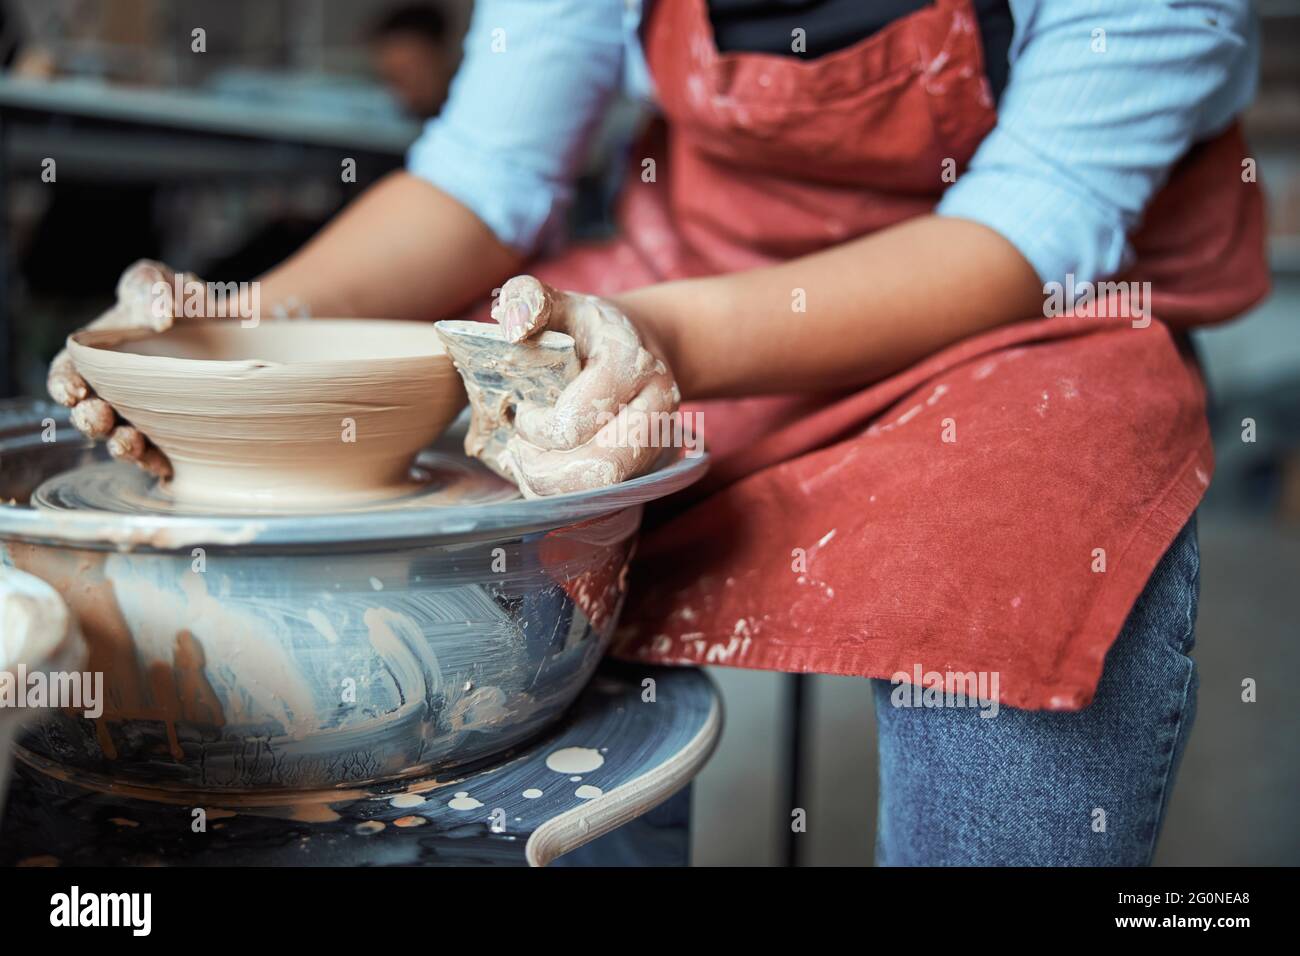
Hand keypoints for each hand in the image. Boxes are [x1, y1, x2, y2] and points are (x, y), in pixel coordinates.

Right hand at [47, 259, 202, 476]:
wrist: (223, 326)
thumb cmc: (177, 301)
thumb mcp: (160, 281)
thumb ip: (152, 288)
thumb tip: (161, 318)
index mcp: (93, 358)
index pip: (65, 375)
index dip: (63, 385)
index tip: (73, 389)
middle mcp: (111, 392)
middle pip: (87, 415)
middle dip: (90, 420)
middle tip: (100, 418)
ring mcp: (140, 415)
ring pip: (119, 440)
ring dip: (120, 445)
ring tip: (129, 443)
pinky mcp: (170, 433)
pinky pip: (158, 455)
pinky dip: (157, 462)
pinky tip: (164, 465)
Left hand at [489, 275, 680, 495]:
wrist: (647, 344)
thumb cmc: (592, 329)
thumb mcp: (563, 303)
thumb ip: (530, 300)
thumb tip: (511, 327)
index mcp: (631, 362)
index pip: (579, 419)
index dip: (537, 426)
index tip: (523, 411)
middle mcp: (657, 405)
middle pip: (602, 467)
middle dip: (545, 471)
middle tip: (518, 451)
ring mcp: (659, 440)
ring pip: (606, 489)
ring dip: (555, 488)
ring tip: (527, 465)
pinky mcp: (651, 464)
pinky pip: (608, 496)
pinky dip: (568, 495)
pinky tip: (545, 474)